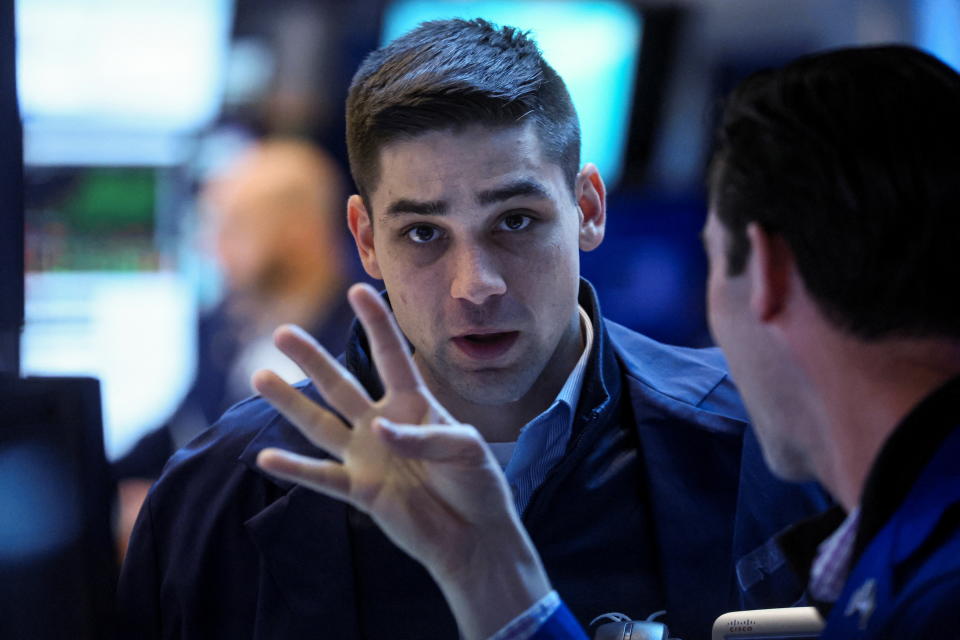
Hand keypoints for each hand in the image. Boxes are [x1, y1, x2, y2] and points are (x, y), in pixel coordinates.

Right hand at [252, 283, 549, 638]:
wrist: (475, 536)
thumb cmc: (477, 483)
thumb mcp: (467, 449)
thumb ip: (425, 437)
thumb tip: (379, 431)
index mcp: (414, 404)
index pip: (391, 355)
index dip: (377, 323)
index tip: (359, 289)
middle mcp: (383, 424)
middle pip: (341, 385)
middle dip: (313, 359)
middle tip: (283, 332)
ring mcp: (367, 456)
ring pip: (321, 424)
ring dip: (291, 402)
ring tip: (260, 376)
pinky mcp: (361, 491)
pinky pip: (322, 477)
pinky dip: (295, 470)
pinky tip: (266, 456)